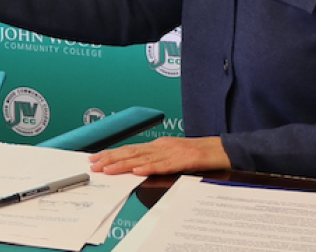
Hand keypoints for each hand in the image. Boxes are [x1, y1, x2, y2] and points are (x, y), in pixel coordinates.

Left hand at [89, 136, 229, 175]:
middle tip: (95, 165)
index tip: (96, 158)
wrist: (221, 150)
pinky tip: (137, 170)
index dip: (112, 154)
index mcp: (159, 145)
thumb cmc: (198, 154)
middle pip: (132, 152)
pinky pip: (164, 165)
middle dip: (111, 159)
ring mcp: (172, 152)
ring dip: (124, 164)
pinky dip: (149, 167)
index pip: (131, 149)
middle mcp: (162, 146)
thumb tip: (137, 167)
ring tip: (109, 169)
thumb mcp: (174, 155)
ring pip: (144, 158)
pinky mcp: (183, 160)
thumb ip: (157, 160)